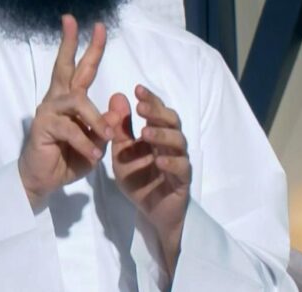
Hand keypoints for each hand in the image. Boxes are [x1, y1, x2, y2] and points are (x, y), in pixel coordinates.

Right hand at [18, 15, 110, 210]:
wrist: (43, 181)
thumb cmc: (69, 159)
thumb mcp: (96, 141)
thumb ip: (107, 123)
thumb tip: (119, 101)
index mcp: (70, 99)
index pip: (82, 68)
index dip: (91, 48)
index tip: (98, 25)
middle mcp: (57, 99)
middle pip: (65, 66)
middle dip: (71, 43)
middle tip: (75, 21)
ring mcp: (48, 111)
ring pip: (78, 102)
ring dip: (96, 119)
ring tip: (106, 137)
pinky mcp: (43, 126)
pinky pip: (72, 129)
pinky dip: (86, 142)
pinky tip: (93, 154)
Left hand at [105, 85, 190, 274]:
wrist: (151, 213)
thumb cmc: (139, 179)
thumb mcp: (122, 154)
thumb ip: (120, 128)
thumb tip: (117, 96)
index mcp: (157, 134)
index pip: (157, 111)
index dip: (150, 100)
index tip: (137, 89)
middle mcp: (171, 144)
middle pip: (171, 121)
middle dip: (157, 112)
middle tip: (141, 107)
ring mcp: (179, 161)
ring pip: (178, 142)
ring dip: (162, 135)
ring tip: (145, 133)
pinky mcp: (183, 180)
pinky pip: (181, 168)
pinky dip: (171, 163)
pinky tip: (159, 161)